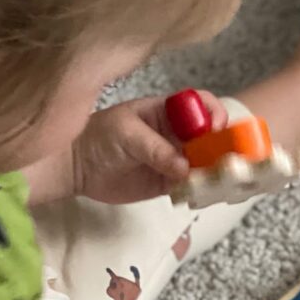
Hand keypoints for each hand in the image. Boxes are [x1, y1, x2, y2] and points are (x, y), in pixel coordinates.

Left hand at [72, 92, 227, 203]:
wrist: (75, 167)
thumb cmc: (97, 138)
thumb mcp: (125, 134)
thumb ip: (156, 148)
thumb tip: (184, 168)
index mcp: (168, 112)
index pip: (202, 105)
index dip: (214, 114)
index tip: (216, 131)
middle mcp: (177, 134)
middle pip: (211, 136)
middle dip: (223, 148)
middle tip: (224, 163)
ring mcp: (176, 159)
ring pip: (206, 163)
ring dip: (215, 172)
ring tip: (215, 182)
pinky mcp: (170, 182)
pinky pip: (193, 185)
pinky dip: (201, 190)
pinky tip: (203, 194)